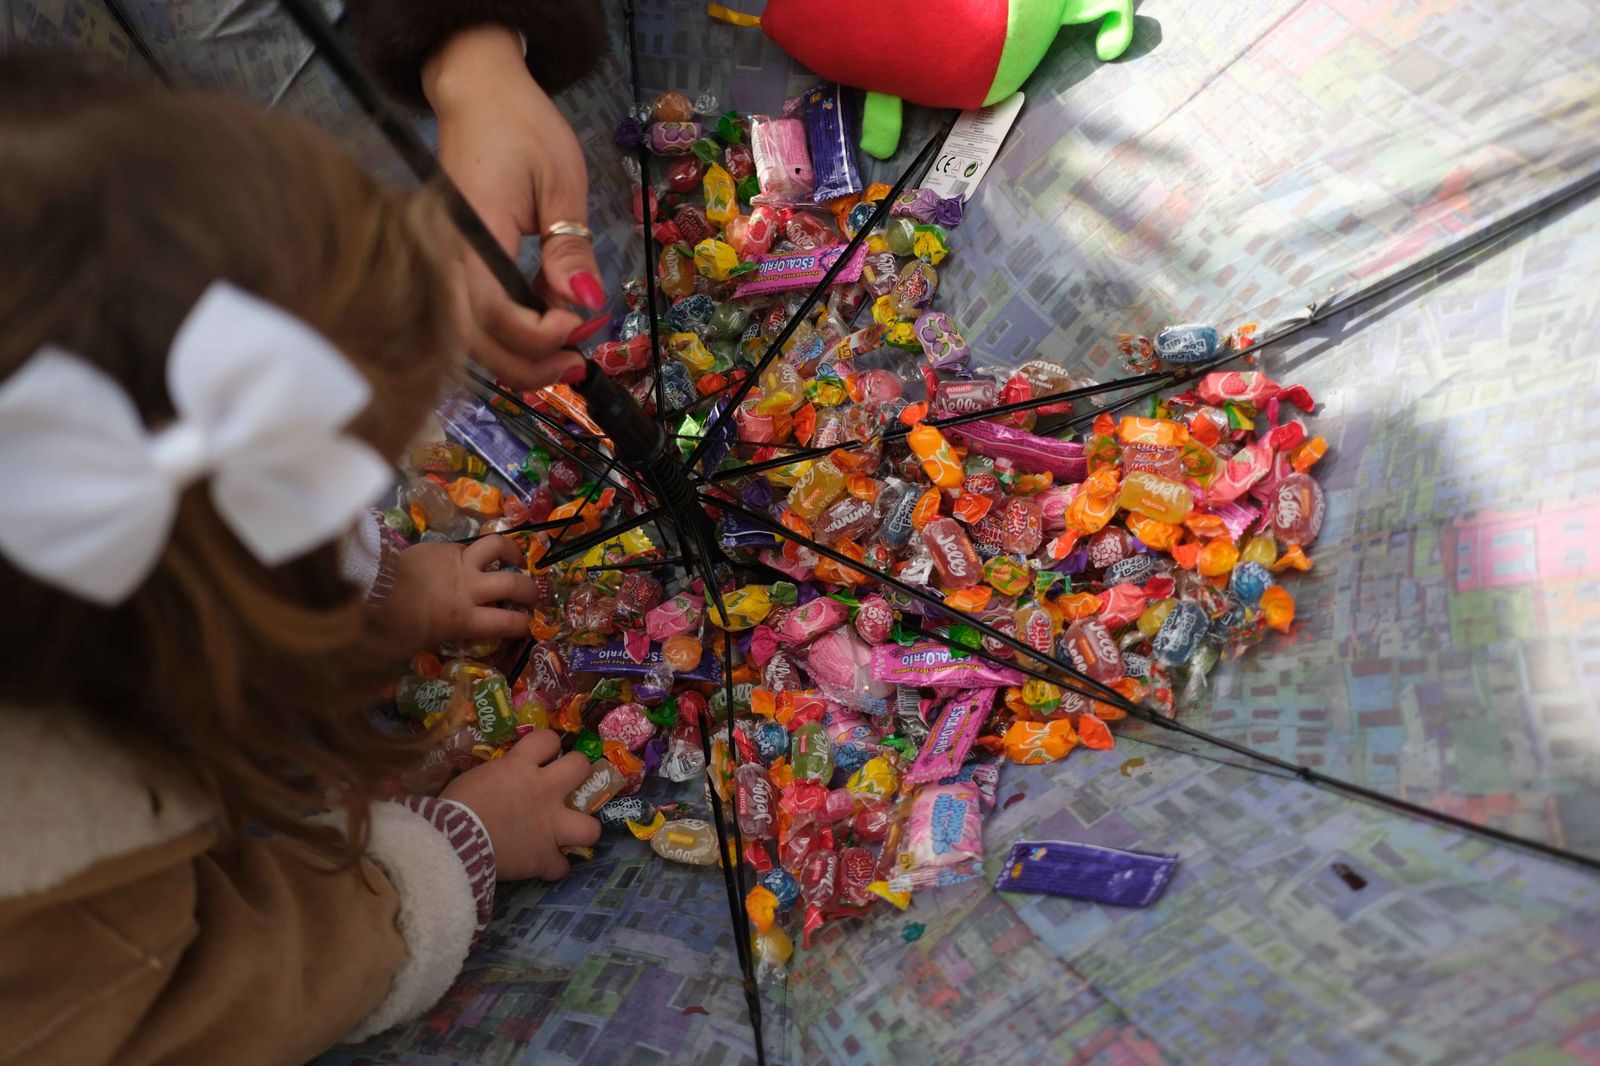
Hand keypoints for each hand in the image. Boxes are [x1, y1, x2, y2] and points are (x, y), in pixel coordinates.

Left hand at [378, 535, 538, 648]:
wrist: (368, 585)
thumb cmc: (390, 624)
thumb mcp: (419, 641)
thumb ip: (441, 635)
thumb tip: (444, 638)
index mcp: (464, 619)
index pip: (508, 623)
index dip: (525, 625)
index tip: (530, 626)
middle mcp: (469, 588)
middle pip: (513, 584)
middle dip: (530, 590)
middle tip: (533, 595)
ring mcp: (458, 563)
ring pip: (497, 548)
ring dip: (511, 553)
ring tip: (515, 559)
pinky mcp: (444, 547)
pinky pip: (467, 547)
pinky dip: (474, 553)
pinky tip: (469, 559)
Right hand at [424, 26, 605, 389]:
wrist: (477, 93)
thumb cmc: (521, 128)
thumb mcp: (561, 182)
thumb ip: (569, 247)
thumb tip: (585, 303)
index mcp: (471, 230)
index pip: (493, 310)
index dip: (538, 334)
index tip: (579, 322)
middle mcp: (444, 253)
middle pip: (474, 340)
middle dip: (528, 365)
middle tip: (577, 363)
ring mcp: (440, 261)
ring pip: (468, 339)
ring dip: (516, 359)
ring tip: (564, 357)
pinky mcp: (447, 265)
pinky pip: (468, 319)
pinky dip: (504, 339)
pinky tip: (540, 332)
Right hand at [442, 730, 599, 879]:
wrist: (452, 840)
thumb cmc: (454, 805)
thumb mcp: (477, 778)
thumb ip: (498, 776)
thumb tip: (500, 783)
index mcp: (521, 766)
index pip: (548, 738)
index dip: (549, 745)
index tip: (544, 754)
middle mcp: (544, 791)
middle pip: (581, 768)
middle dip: (579, 773)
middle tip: (567, 784)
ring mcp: (550, 827)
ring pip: (590, 827)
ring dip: (582, 829)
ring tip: (570, 832)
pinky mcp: (543, 858)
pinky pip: (562, 867)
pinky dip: (553, 867)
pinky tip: (544, 865)